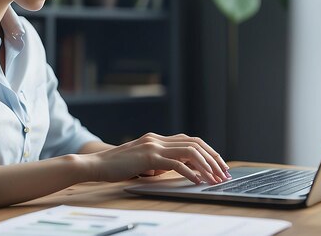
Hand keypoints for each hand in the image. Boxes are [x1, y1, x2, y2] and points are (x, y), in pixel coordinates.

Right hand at [85, 132, 229, 184]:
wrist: (96, 164)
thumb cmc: (118, 167)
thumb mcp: (143, 162)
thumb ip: (160, 163)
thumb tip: (180, 170)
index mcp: (158, 139)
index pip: (190, 140)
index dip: (207, 151)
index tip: (218, 164)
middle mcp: (158, 139)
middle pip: (195, 143)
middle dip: (213, 158)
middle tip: (224, 172)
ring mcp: (154, 146)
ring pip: (189, 151)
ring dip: (206, 165)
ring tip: (215, 178)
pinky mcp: (148, 157)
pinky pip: (175, 163)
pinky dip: (190, 172)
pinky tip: (197, 181)